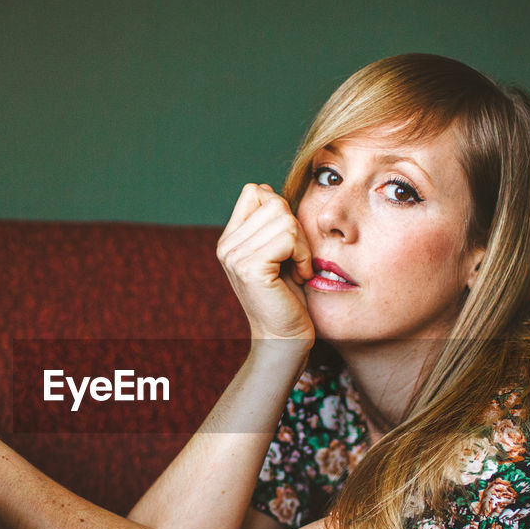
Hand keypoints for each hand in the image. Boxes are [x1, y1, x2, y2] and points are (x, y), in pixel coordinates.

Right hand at [216, 183, 315, 344]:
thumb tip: (268, 189)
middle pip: (273, 201)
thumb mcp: (279, 252)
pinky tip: (299, 275)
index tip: (288, 243)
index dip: (280, 209)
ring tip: (297, 268)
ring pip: (284, 218)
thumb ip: (271, 224)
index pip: (255, 191)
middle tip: (297, 259)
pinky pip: (288, 237)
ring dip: (302, 244)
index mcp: (230, 239)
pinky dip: (302, 255)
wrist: (285, 339)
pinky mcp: (250, 268)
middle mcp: (226, 246)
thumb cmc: (289, 297)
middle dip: (296, 227)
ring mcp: (234, 256)